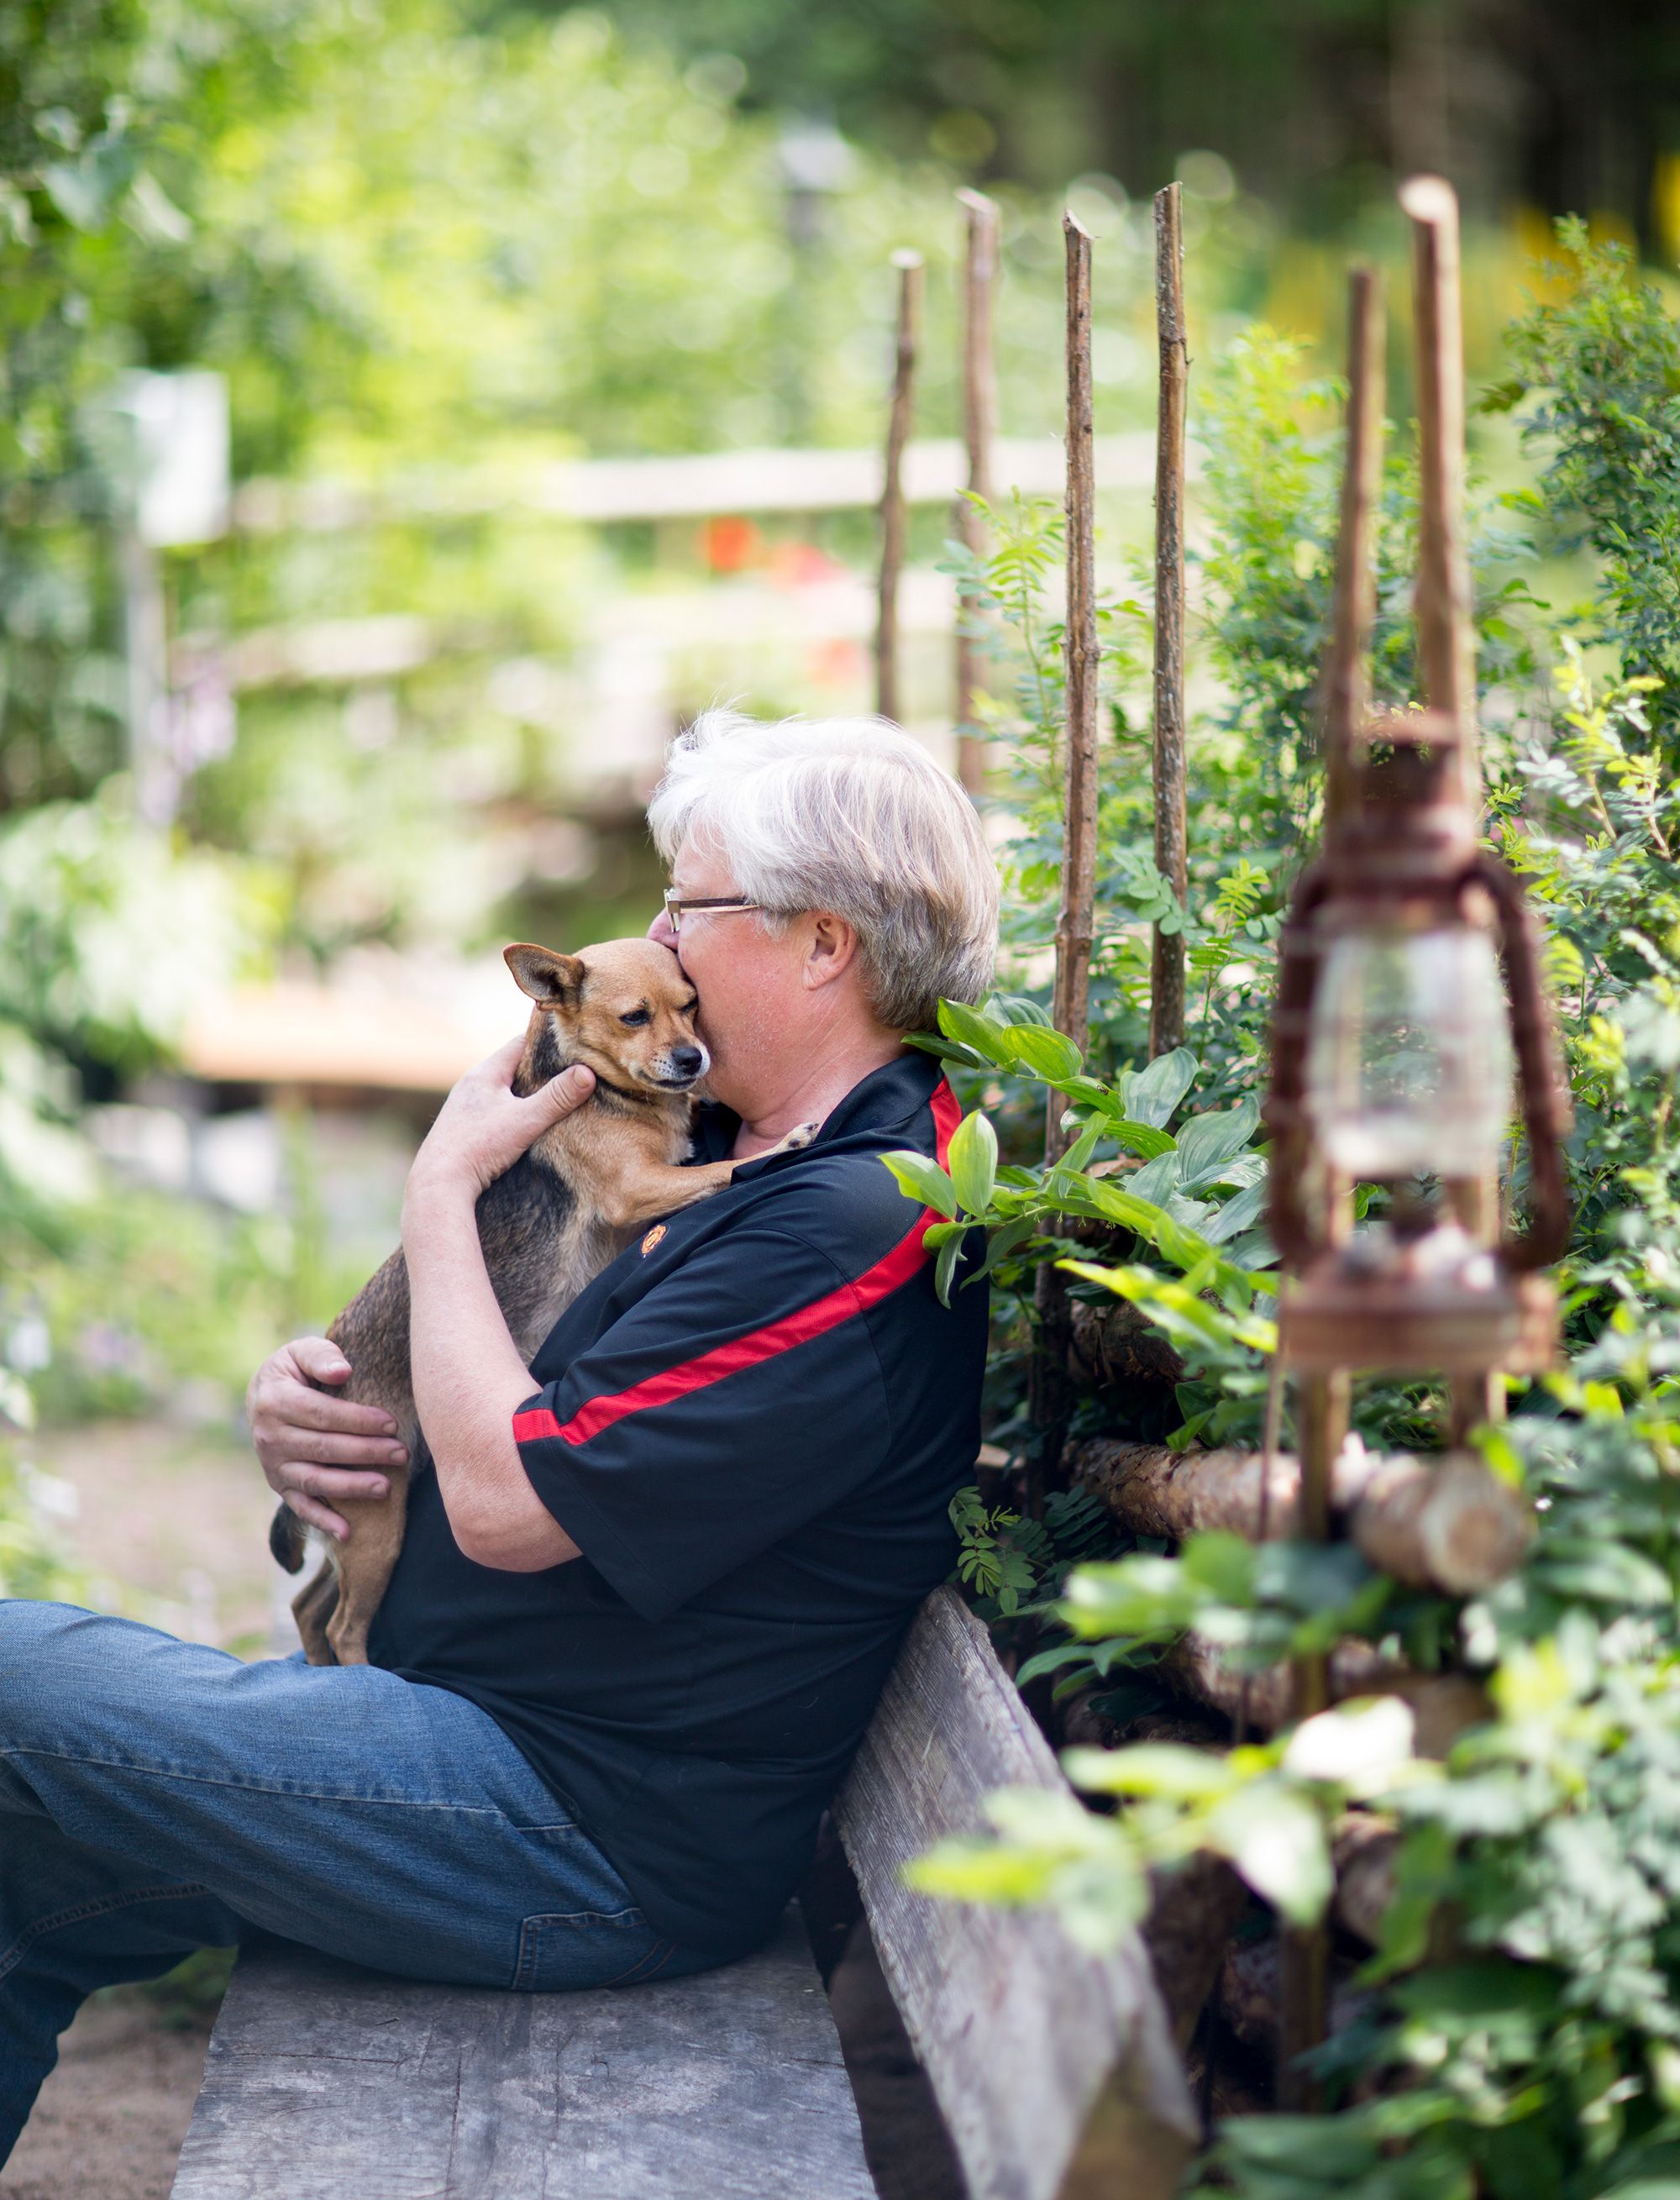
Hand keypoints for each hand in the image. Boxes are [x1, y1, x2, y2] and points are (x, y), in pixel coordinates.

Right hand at [246, 1336, 408, 1541]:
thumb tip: (343, 1370)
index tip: (392, 1425)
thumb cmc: (294, 1370)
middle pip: (324, 1448)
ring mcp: (273, 1466)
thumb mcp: (301, 1351)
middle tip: (402, 1453)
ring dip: (351, 1487)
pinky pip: (301, 1507)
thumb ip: (322, 1356)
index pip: (323, 1415)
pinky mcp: (279, 1485)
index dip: (359, 1421)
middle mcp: (270, 1438)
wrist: (262, 1395)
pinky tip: (347, 1532)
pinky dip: (322, 1521)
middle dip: (366, 1453)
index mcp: (275, 1402)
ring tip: (385, 1488)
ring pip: (315, 1480)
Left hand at [404, 1036, 595, 1209]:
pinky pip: (493, 1110)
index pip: (521, 1043)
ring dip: (524, 1094)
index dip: (548, 1042)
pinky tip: (524, 1126)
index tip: (572, 1044)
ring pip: (502, 1090)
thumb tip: (588, 1072)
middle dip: (540, 1070)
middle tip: (571, 1072)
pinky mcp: (462, 1129)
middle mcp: (471, 1085)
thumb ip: (558, 1097)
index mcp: (484, 1073)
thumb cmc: (479, 1147)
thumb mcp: (526, 1120)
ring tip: (553, 1100)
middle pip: (512, 1067)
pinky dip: (511, 1112)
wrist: (439, 1183)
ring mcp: (464, 1107)